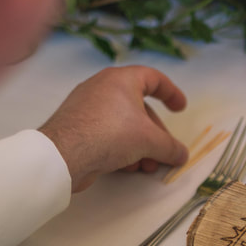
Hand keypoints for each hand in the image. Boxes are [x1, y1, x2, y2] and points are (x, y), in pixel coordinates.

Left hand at [38, 66, 188, 192]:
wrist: (63, 155)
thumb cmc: (110, 135)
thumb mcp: (149, 141)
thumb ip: (170, 147)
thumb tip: (182, 155)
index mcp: (121, 79)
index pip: (153, 78)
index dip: (171, 92)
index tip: (181, 109)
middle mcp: (103, 87)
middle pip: (140, 108)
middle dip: (156, 134)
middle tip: (165, 153)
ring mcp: (88, 106)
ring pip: (124, 124)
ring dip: (141, 145)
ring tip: (147, 166)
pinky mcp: (78, 126)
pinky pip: (108, 133)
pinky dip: (122, 147)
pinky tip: (128, 167)